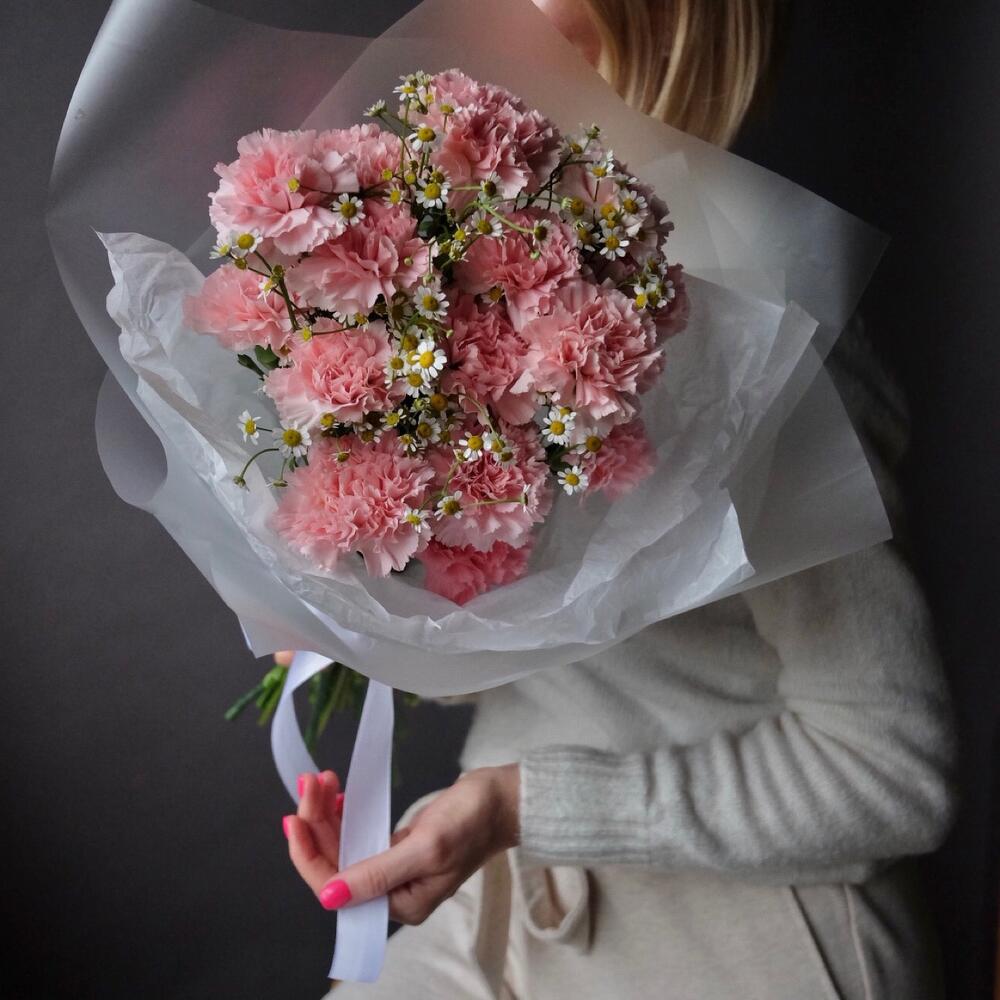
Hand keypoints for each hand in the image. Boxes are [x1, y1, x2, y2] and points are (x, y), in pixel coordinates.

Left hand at [284, 764, 519, 924]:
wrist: (502, 799)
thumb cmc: (473, 822)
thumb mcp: (426, 847)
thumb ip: (378, 872)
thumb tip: (331, 896)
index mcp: (401, 903)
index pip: (338, 887)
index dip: (309, 854)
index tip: (293, 819)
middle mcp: (393, 891)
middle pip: (336, 862)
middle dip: (316, 823)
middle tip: (309, 782)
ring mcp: (394, 867)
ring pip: (344, 845)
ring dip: (326, 814)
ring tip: (318, 780)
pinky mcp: (398, 845)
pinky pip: (358, 834)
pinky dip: (343, 814)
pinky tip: (336, 796)